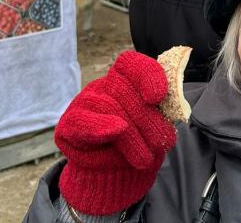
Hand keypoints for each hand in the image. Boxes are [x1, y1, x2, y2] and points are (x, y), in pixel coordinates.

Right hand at [55, 51, 177, 214]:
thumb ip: (162, 110)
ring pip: (108, 107)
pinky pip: (81, 121)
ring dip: (132, 136)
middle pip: (123, 89)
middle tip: (163, 141)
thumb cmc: (140, 144)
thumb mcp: (156, 126)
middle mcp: (104, 87)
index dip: (147, 75)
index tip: (158, 97)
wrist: (114, 176)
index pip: (132, 64)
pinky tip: (117, 131)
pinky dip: (100, 126)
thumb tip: (172, 102)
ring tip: (145, 157)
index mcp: (126, 80)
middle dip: (147, 118)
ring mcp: (84, 103)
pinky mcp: (68, 124)